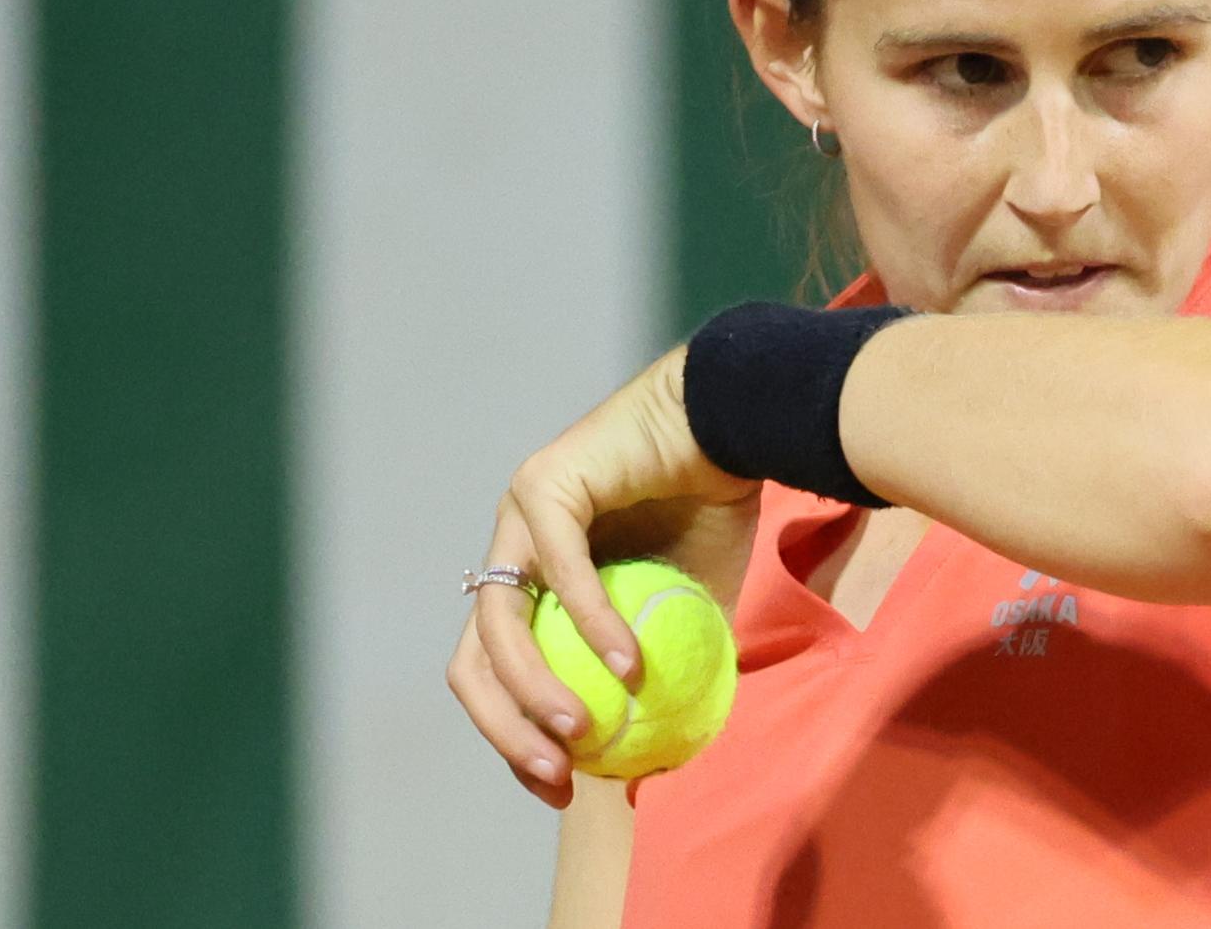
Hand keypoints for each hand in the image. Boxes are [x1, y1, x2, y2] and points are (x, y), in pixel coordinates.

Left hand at [445, 347, 761, 807]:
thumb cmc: (716, 510)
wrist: (733, 421)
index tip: (562, 789)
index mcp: (534, 579)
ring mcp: (520, 513)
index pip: (500, 673)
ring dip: (534, 690)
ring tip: (584, 735)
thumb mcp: (690, 611)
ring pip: (499, 621)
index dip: (518, 737)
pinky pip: (561, 571)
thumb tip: (663, 758)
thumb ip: (665, 669)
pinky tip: (627, 667)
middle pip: (476, 657)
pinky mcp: (545, 485)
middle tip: (557, 778)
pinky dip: (592, 626)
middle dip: (507, 730)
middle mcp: (514, 547)